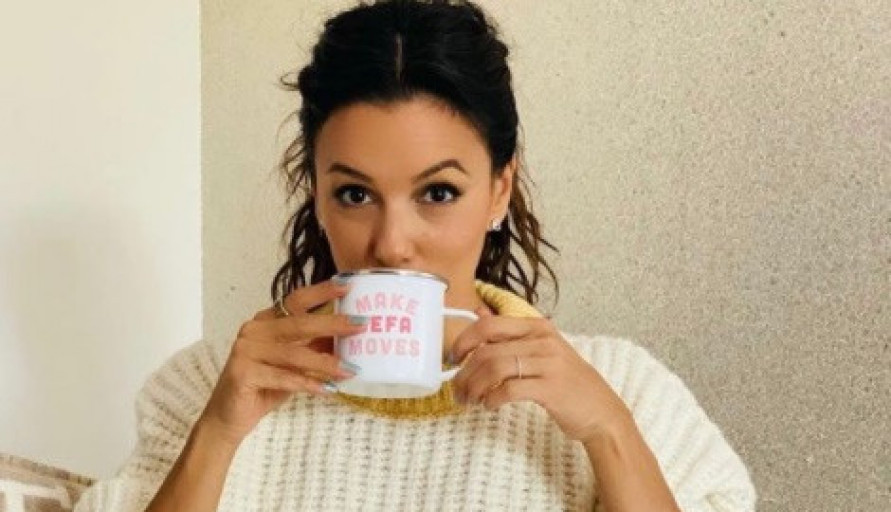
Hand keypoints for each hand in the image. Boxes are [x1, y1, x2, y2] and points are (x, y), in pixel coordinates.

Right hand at [198, 280, 363, 445]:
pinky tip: (328, 389)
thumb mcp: (294, 364)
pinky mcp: (242, 372)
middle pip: (299, 324)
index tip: (347, 285)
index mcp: (265, 321)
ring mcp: (245, 350)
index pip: (296, 300)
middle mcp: (253, 330)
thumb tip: (349, 334)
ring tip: (351, 369)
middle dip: (333, 324)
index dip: (321, 292)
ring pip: (294, 353)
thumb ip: (314, 346)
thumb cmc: (264, 387)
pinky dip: (308, 383)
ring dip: (326, 362)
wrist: (229, 418)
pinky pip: (283, 377)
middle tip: (361, 325)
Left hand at [450, 309, 631, 442]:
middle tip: (456, 390)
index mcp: (537, 327)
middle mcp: (543, 340)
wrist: (602, 411)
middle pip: (487, 350)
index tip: (452, 358)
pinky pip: (509, 390)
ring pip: (494, 370)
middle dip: (464, 372)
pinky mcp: (551, 388)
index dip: (464, 340)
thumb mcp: (542, 349)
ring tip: (469, 401)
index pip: (489, 325)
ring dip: (474, 388)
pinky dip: (492, 399)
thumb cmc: (567, 382)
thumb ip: (511, 332)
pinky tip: (489, 405)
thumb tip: (478, 311)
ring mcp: (549, 363)